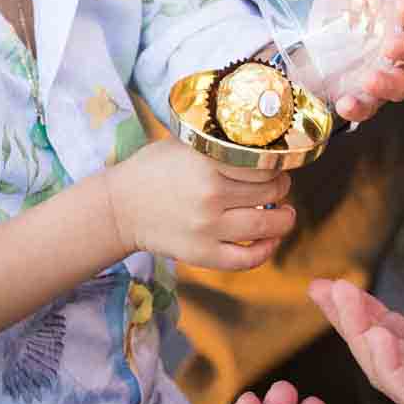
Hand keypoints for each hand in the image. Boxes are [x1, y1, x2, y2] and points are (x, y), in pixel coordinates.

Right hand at [101, 139, 293, 269]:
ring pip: (265, 225)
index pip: (264, 164)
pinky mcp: (201, 254)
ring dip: (284, 219)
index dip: (278, 165)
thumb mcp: (183, 144)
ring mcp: (207, 227)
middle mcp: (210, 194)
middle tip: (280, 185)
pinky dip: (266, 250)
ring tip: (285, 214)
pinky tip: (270, 240)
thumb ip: (218, 144)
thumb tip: (261, 145)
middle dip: (282, 188)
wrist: (118, 208)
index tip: (277, 165)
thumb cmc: (151, 171)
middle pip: (270, 192)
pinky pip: (246, 258)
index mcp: (207, 161)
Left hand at [298, 0, 403, 121]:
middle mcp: (399, 50)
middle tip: (389, 46)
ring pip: (402, 86)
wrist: (314, 54)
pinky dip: (359, 107)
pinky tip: (345, 103)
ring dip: (389, 84)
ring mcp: (384, 77)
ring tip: (369, 79)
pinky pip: (369, 109)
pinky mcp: (364, 100)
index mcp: (398, 18)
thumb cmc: (339, 16)